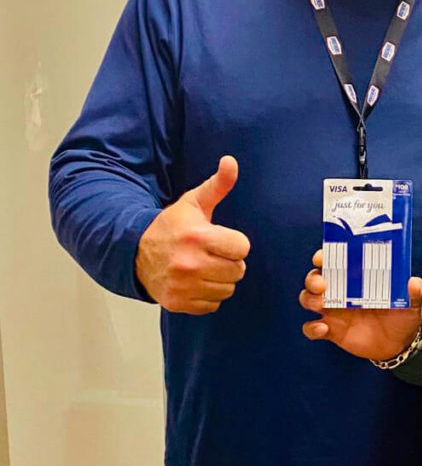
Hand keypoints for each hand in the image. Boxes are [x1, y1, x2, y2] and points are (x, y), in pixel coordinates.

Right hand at [135, 155, 249, 313]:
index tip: (222, 239)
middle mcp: (189, 263)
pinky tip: (195, 281)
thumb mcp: (194, 202)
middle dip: (230, 261)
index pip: (242, 248)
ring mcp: (183, 286)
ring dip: (220, 279)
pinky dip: (208, 295)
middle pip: (238, 271)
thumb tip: (231, 161)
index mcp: (197, 236)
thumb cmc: (172, 226)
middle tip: (214, 254)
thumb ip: (217, 185)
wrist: (134, 253)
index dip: (235, 243)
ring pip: (227, 289)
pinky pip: (212, 305)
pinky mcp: (177, 303)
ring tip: (205, 267)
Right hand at [300, 250, 421, 360]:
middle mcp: (340, 290)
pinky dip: (312, 328)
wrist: (399, 343)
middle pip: (314, 278)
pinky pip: (311, 328)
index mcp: (356, 277)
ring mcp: (333, 311)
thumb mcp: (411, 303)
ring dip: (309, 299)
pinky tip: (323, 329)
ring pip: (308, 299)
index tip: (322, 256)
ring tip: (322, 304)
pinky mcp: (331, 331)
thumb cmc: (402, 314)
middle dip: (313, 278)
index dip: (323, 255)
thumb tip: (414, 283)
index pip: (334, 260)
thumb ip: (414, 293)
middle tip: (322, 284)